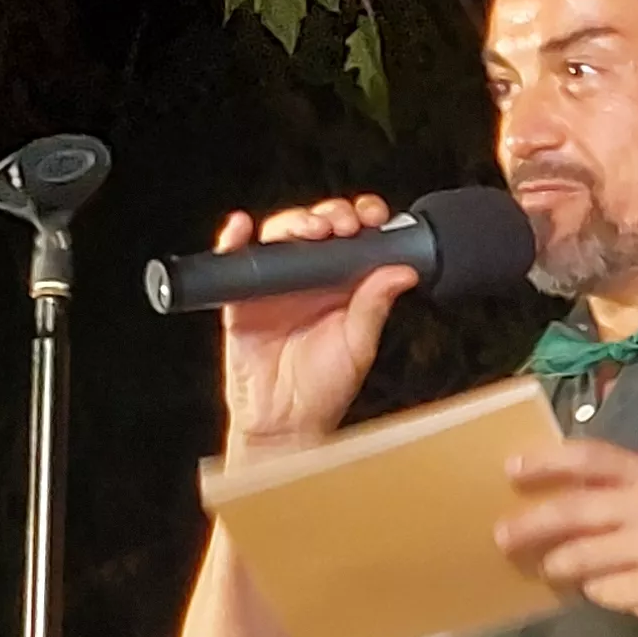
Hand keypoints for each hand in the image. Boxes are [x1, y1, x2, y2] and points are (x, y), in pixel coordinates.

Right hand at [215, 195, 417, 461]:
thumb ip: (375, 306)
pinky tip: (242, 229)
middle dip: (330, 216)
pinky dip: (234, 240)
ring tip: (308, 230)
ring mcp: (273, 283)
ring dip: (292, 222)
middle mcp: (308, 278)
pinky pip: (233, 261)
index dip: (361, 218)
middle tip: (342, 226)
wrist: (285, 420)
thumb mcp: (358, 345)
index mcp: (343, 284)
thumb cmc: (324, 387)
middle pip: (315, 228)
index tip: (373, 217)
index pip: (353, 238)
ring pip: (278, 236)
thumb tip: (403, 271)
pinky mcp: (241, 296)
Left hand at [497, 441, 637, 636]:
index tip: (511, 469)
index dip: (547, 462)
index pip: (590, 458)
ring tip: (555, 569)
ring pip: (580, 556)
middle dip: (531, 525)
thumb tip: (547, 492)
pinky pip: (600, 590)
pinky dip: (595, 592)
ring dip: (558, 565)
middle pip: (574, 510)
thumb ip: (613, 488)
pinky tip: (609, 590)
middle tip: (503, 536)